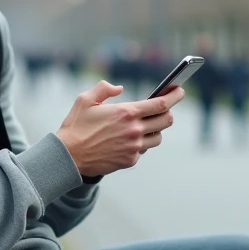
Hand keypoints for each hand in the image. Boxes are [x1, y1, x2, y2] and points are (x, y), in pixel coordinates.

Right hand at [55, 81, 184, 176]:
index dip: (174, 96)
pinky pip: (143, 150)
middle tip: (164, 108)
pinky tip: (130, 140)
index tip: (179, 90)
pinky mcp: (129, 160)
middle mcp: (134, 130)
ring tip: (146, 125)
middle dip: (169, 112)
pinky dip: (141, 144)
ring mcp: (133, 147)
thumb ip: (104, 89)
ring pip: (158, 137)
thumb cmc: (76, 126)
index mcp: (126, 113)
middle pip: (166, 121)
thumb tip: (119, 88)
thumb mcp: (85, 100)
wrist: (68, 157)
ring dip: (156, 130)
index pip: (161, 104)